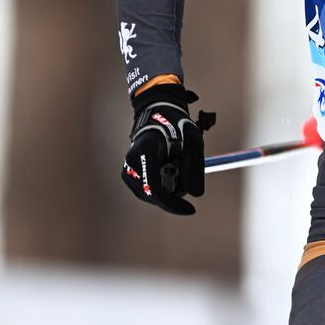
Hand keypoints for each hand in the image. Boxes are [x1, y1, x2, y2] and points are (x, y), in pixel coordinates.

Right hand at [121, 83, 215, 214]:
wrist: (158, 115)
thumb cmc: (177, 126)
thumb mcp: (194, 142)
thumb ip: (195, 167)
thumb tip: (196, 195)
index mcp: (147, 150)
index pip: (156, 188)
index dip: (173, 204)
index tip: (191, 209)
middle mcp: (132, 161)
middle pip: (155, 194)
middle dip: (175, 192)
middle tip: (186, 173)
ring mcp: (128, 168)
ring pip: (151, 194)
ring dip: (168, 189)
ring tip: (177, 167)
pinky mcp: (128, 174)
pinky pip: (148, 190)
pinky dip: (161, 186)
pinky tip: (169, 171)